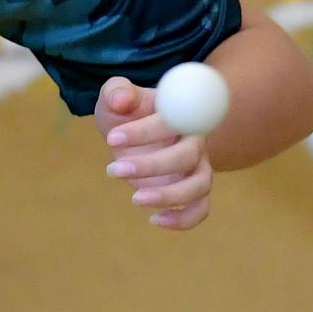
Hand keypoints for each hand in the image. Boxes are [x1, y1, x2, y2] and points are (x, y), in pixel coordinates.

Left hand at [94, 76, 212, 229]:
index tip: (112, 137)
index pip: (170, 121)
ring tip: (134, 199)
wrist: (135, 132)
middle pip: (186, 155)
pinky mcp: (192, 190)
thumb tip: (121, 98)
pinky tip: (155, 220)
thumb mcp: (116, 96)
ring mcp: (197, 167)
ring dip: (169, 195)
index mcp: (180, 113)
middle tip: (113, 169)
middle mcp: (195, 140)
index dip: (144, 131)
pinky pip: (200, 208)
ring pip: (199, 185)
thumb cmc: (127, 112)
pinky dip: (184, 219)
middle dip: (150, 166)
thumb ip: (117, 91)